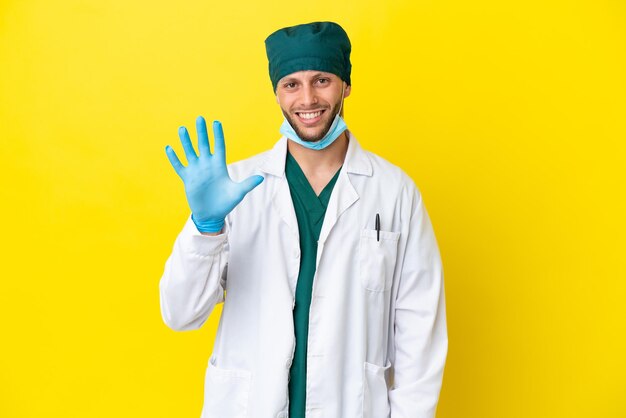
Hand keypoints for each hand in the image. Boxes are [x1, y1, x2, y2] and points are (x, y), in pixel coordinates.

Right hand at [165, 116, 263, 232]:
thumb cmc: (226, 203)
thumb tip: (261, 178)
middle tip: (200, 118)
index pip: (219, 146)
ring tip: (182, 129)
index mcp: (219, 166)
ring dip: (186, 141)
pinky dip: (174, 158)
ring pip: (190, 152)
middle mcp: (207, 165)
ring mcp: (196, 171)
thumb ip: (247, 184)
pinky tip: (169, 148)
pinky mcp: (187, 178)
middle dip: (202, 132)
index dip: (218, 135)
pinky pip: (179, 166)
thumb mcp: (238, 193)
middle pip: (204, 145)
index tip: (216, 122)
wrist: (212, 215)